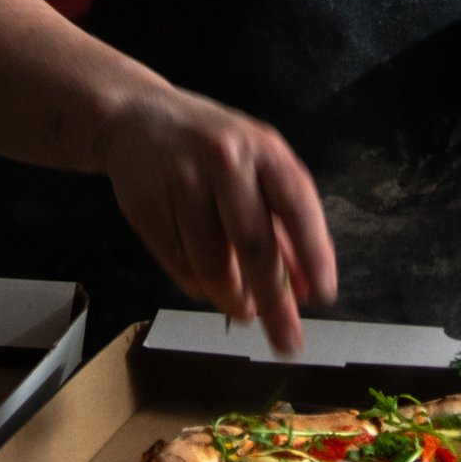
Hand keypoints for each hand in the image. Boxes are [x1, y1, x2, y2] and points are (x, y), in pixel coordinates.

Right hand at [98, 85, 337, 353]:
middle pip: (254, 243)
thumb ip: (285, 224)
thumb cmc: (212, 147)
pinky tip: (207, 281)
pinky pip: (180, 266)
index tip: (323, 297)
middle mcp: (223, 160)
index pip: (297, 205)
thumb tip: (307, 289)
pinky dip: (199, 287)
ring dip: (233, 299)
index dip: (314, 254)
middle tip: (288, 343)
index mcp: (262, 148)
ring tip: (243, 308)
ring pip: (213, 265)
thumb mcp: (257, 166)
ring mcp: (180, 181)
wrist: (137, 118)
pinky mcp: (146, 206)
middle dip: (275, 302)